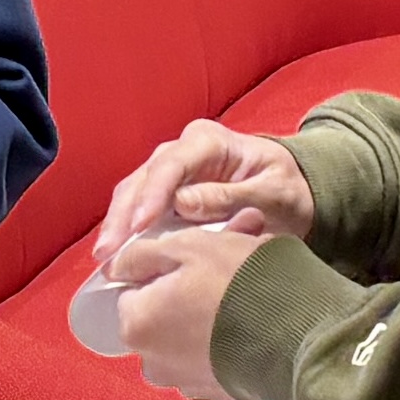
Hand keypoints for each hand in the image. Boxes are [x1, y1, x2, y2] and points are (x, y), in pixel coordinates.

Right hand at [96, 118, 313, 271]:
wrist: (294, 191)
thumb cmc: (288, 191)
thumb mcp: (272, 194)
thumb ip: (231, 197)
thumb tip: (182, 204)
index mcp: (210, 141)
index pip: (172, 164)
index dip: (152, 195)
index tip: (140, 226)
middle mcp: (184, 148)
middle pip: (143, 178)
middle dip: (123, 215)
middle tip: (108, 252)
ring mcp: (172, 169)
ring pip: (133, 191)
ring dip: (117, 224)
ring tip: (104, 258)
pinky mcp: (167, 191)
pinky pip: (139, 206)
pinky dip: (126, 229)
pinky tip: (115, 254)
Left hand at [107, 224, 273, 399]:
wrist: (301, 333)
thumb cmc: (241, 282)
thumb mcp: (188, 246)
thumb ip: (142, 255)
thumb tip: (117, 266)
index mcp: (135, 324)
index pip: (133, 291)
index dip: (162, 271)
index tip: (194, 260)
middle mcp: (152, 362)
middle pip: (159, 318)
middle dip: (185, 294)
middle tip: (224, 272)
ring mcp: (186, 384)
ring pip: (186, 340)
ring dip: (206, 319)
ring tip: (243, 296)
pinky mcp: (219, 395)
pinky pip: (212, 360)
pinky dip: (225, 344)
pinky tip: (251, 326)